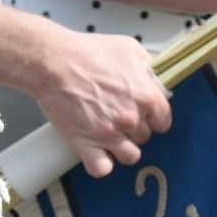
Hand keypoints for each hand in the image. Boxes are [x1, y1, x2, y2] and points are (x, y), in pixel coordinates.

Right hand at [28, 27, 172, 177]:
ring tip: (108, 136)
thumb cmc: (85, 53)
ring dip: (121, 148)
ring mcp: (109, 134)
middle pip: (144, 138)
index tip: (143, 116)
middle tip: (117, 117)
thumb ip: (147, 67)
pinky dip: (101, 164)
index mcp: (146, 96)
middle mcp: (131, 117)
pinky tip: (97, 153)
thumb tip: (154, 78)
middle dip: (133, 130)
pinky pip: (102, 168)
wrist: (53, 62)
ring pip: (129, 156)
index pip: (163, 122)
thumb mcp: (128, 48)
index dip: (152, 118)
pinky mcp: (86, 144)